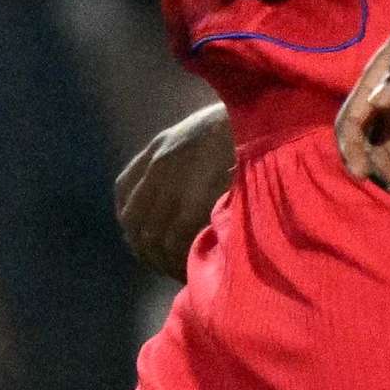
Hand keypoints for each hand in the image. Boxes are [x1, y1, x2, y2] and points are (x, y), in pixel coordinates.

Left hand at [114, 102, 235, 280]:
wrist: (266, 119)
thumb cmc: (244, 128)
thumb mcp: (203, 132)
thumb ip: (185, 157)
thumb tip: (181, 195)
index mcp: (160, 146)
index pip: (123, 190)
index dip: (130, 219)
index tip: (141, 237)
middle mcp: (158, 165)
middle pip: (134, 220)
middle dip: (144, 248)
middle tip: (163, 264)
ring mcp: (172, 185)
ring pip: (151, 236)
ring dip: (162, 260)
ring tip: (180, 270)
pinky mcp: (191, 203)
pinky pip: (174, 242)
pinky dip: (179, 261)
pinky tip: (191, 268)